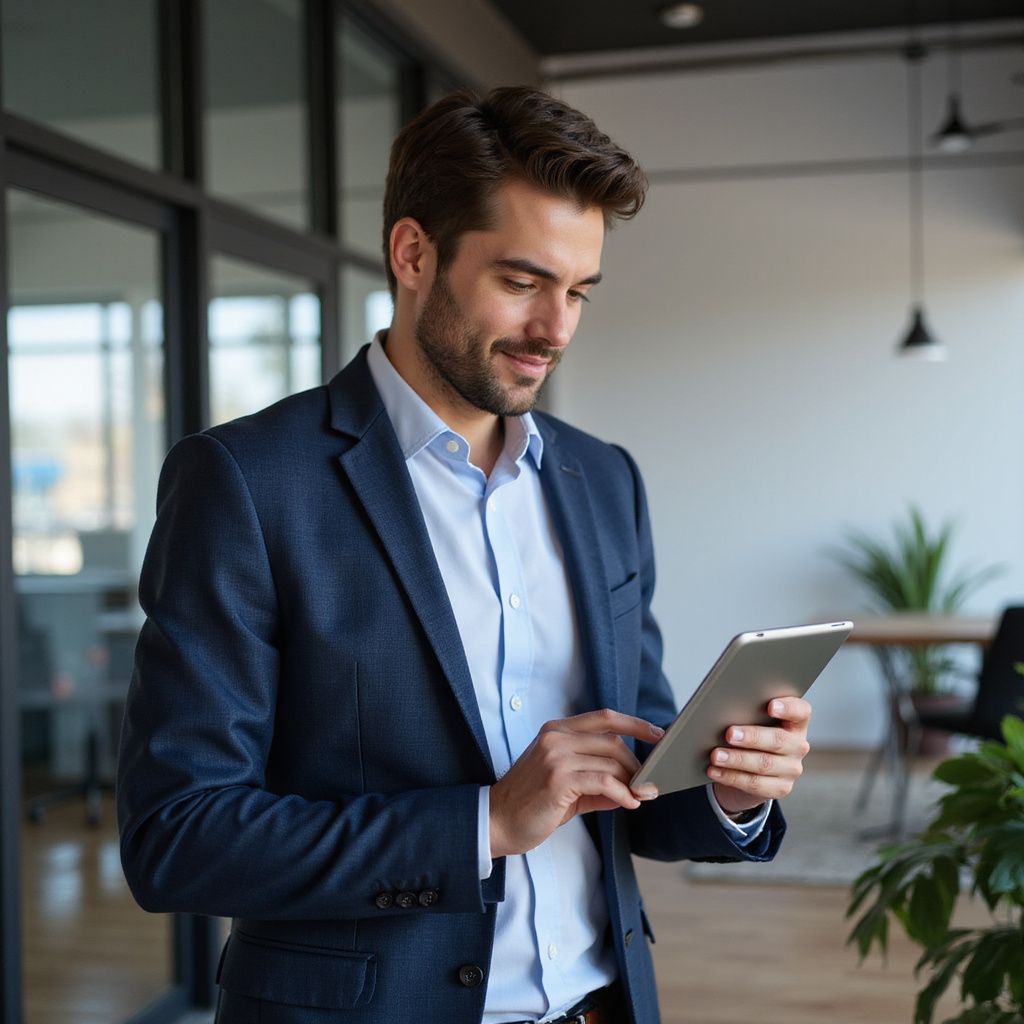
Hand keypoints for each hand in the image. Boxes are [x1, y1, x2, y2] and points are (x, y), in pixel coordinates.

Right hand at [489, 708, 663, 857]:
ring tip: (640, 797)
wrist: (497, 820)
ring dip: (632, 782)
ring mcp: (556, 756)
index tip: (658, 734)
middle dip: (637, 764)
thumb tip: (631, 787)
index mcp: (556, 730)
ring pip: (611, 761)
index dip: (635, 724)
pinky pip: (604, 781)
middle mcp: (556, 737)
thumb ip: (597, 782)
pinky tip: (629, 804)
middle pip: (613, 741)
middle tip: (649, 784)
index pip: (604, 717)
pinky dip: (622, 793)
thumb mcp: (566, 785)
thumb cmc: (531, 803)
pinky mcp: (558, 778)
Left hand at [708, 697, 811, 815]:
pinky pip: (755, 784)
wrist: (749, 769)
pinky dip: (731, 776)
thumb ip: (747, 714)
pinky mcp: (780, 788)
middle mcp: (798, 745)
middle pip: (778, 740)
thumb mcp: (752, 722)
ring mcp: (792, 769)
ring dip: (736, 759)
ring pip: (764, 764)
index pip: (801, 711)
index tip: (770, 706)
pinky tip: (715, 771)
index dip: (788, 708)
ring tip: (716, 755)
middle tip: (729, 734)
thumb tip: (722, 712)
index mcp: (795, 722)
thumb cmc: (750, 736)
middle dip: (751, 737)